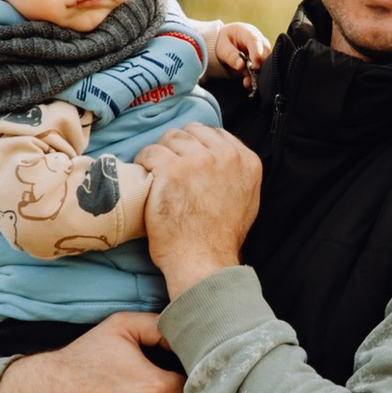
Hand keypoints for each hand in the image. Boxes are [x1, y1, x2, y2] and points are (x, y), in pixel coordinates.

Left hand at [142, 123, 264, 291]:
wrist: (203, 260)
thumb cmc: (220, 238)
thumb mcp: (246, 200)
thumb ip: (237, 174)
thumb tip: (223, 160)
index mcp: (246, 161)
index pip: (215, 134)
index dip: (196, 146)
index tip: (186, 161)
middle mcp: (225, 156)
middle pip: (191, 132)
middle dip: (178, 147)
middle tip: (169, 168)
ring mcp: (198, 161)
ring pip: (170, 138)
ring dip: (161, 154)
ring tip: (157, 175)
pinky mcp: (171, 169)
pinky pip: (150, 152)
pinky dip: (144, 163)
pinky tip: (146, 179)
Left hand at [204, 20, 270, 80]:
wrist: (226, 42)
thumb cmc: (224, 41)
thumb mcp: (222, 47)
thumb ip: (230, 55)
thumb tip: (241, 65)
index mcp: (248, 32)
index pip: (256, 41)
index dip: (257, 54)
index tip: (254, 67)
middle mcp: (259, 41)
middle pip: (265, 53)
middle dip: (259, 66)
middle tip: (250, 77)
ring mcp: (263, 51)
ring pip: (267, 62)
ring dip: (258, 74)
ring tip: (247, 82)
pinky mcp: (262, 60)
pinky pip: (264, 69)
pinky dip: (257, 77)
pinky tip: (249, 83)